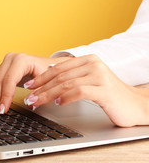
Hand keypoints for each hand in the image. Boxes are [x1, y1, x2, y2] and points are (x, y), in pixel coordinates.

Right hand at [0, 53, 71, 114]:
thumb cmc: (48, 72)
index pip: (10, 80)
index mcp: (21, 60)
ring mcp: (3, 64)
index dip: (5, 96)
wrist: (47, 65)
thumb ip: (39, 91)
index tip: (2, 109)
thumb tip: (30, 103)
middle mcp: (10, 60)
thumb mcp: (47, 80)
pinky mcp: (0, 69)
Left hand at [25, 54, 148, 126]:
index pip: (59, 68)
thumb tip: (48, 73)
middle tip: (29, 96)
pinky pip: (79, 92)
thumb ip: (72, 75)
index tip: (29, 86)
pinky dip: (65, 98)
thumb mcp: (90, 80)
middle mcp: (93, 64)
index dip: (41, 77)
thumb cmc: (110, 94)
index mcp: (88, 59)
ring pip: (66, 84)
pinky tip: (58, 103)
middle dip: (41, 87)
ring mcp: (99, 76)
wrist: (136, 105)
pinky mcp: (104, 90)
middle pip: (60, 76)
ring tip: (37, 101)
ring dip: (48, 94)